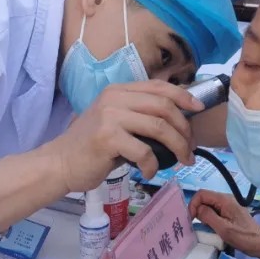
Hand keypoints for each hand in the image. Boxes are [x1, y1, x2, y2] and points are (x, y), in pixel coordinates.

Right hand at [49, 81, 202, 190]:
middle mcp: (114, 98)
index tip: (199, 109)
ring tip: (182, 160)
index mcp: (118, 90)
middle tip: (190, 148)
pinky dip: (153, 165)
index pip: (158, 87)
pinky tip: (149, 172)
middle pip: (164, 106)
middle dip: (184, 129)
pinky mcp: (107, 138)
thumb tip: (177, 122)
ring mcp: (110, 116)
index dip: (183, 96)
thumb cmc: (91, 147)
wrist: (60, 163)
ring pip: (159, 127)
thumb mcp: (115, 122)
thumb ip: (139, 116)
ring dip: (177, 147)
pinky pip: (144, 151)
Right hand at [189, 190, 259, 256]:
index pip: (201, 194)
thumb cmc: (243, 237)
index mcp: (224, 200)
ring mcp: (228, 205)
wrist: (259, 243)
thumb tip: (197, 209)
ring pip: (208, 205)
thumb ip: (208, 216)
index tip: (192, 218)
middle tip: (198, 225)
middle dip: (197, 210)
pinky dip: (209, 218)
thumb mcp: (223, 228)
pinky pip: (214, 211)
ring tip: (205, 227)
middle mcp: (225, 199)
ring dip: (203, 215)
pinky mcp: (229, 212)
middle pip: (204, 199)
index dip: (193, 204)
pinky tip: (212, 228)